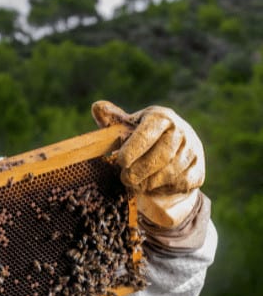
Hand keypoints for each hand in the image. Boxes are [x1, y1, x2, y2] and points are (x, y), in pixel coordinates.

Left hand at [91, 100, 204, 227]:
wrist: (173, 155)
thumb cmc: (143, 140)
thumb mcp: (128, 128)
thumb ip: (113, 120)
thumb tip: (97, 107)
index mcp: (161, 117)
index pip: (148, 132)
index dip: (133, 149)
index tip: (121, 161)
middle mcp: (181, 131)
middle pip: (161, 155)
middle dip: (140, 170)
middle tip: (125, 178)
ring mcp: (193, 150)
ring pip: (170, 172)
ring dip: (149, 182)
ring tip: (135, 184)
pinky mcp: (198, 170)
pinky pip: (180, 183)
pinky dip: (163, 188)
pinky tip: (152, 186)